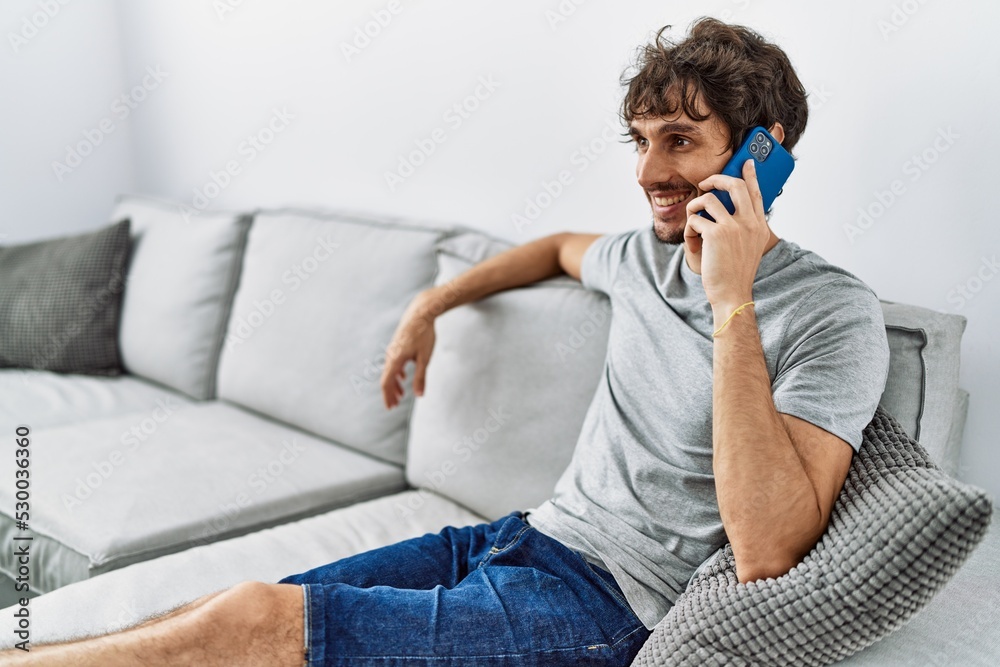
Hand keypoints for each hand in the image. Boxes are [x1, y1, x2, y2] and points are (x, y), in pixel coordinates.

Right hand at [380, 292, 436, 408]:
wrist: (420, 313)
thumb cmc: (423, 335)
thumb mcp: (424, 358)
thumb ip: (421, 377)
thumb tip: (419, 396)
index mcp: (395, 360)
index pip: (386, 383)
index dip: (387, 396)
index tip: (390, 407)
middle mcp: (390, 355)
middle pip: (386, 379)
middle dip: (390, 393)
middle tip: (394, 406)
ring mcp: (392, 350)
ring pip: (390, 371)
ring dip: (394, 385)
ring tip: (401, 396)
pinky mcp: (397, 346)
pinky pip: (393, 363)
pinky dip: (396, 374)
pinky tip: (402, 378)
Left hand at [683, 159, 770, 311]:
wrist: (732, 294)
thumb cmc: (735, 273)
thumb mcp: (747, 248)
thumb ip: (742, 227)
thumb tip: (721, 207)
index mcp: (759, 226)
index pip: (756, 193)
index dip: (751, 176)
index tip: (747, 163)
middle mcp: (750, 223)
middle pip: (734, 185)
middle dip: (716, 179)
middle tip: (705, 184)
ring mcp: (734, 227)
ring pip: (708, 199)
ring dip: (694, 208)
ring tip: (692, 222)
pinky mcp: (716, 234)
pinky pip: (695, 220)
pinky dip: (689, 231)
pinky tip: (693, 245)